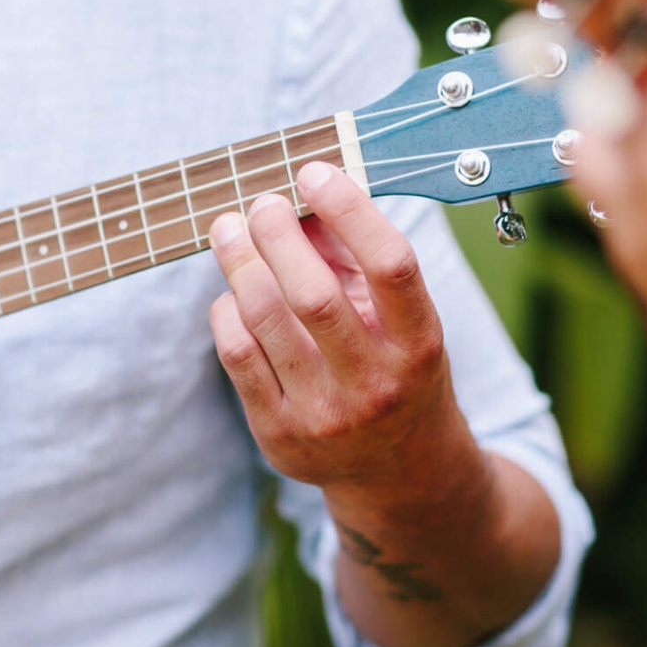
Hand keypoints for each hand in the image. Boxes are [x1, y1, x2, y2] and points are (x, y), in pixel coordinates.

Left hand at [207, 161, 473, 498]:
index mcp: (419, 344)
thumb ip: (356, 260)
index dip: (349, 208)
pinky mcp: (279, 435)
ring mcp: (325, 415)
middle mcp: (375, 383)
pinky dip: (227, 311)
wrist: (401, 475)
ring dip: (239, 261)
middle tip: (260, 202)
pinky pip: (236, 355)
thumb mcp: (402, 320)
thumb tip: (302, 198)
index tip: (314, 172)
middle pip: (313, 293)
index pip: (390, 264)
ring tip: (229, 230)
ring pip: (265, 319)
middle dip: (276, 233)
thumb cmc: (398, 372)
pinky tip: (233, 292)